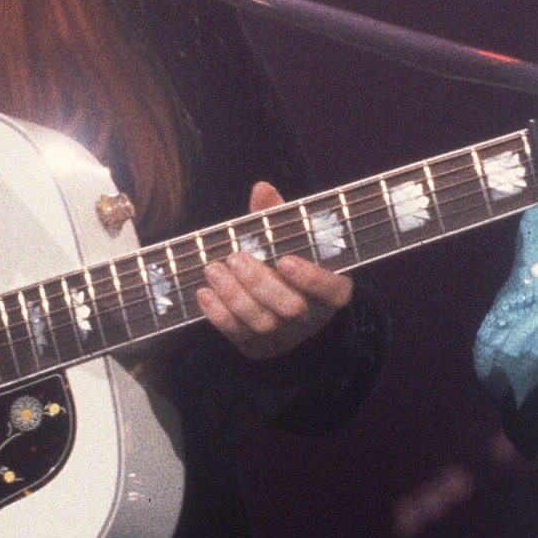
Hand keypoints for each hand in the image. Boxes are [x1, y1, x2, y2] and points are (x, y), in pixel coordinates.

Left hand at [197, 182, 355, 359]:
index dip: (310, 278)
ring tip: (213, 269)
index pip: (332, 291)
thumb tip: (261, 189)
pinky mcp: (259, 348)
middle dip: (260, 283)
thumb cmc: (285, 254)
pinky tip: (204, 293)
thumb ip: (277, 214)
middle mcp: (313, 318)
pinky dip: (219, 316)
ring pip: (263, 325)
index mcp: (332, 289)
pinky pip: (239, 337)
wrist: (272, 292)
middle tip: (235, 257)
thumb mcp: (286, 234)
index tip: (284, 259)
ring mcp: (286, 337)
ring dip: (234, 296)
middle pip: (292, 309)